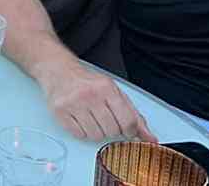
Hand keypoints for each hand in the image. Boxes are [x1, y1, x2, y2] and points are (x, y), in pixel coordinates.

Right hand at [37, 62, 156, 142]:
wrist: (58, 70)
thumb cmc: (88, 82)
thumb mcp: (114, 92)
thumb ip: (134, 115)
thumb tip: (150, 138)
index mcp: (107, 88)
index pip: (128, 121)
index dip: (130, 131)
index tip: (126, 130)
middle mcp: (90, 95)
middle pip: (112, 131)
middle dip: (111, 130)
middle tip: (105, 119)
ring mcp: (74, 103)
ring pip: (95, 135)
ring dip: (96, 132)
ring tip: (91, 118)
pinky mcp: (60, 112)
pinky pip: (79, 135)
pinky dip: (82, 132)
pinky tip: (80, 119)